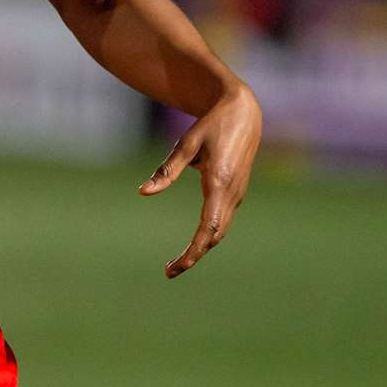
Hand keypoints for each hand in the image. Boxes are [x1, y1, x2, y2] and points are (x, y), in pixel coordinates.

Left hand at [138, 85, 261, 278]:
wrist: (243, 113)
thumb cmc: (211, 126)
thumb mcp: (185, 145)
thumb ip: (166, 171)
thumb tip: (143, 192)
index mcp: (219, 182)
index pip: (208, 227)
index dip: (194, 250)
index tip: (177, 266)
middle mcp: (232, 193)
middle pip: (215, 235)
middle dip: (194, 256)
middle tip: (169, 272)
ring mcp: (237, 194)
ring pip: (220, 230)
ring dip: (201, 248)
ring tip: (177, 263)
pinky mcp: (235, 192)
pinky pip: (222, 220)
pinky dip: (208, 235)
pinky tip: (194, 243)